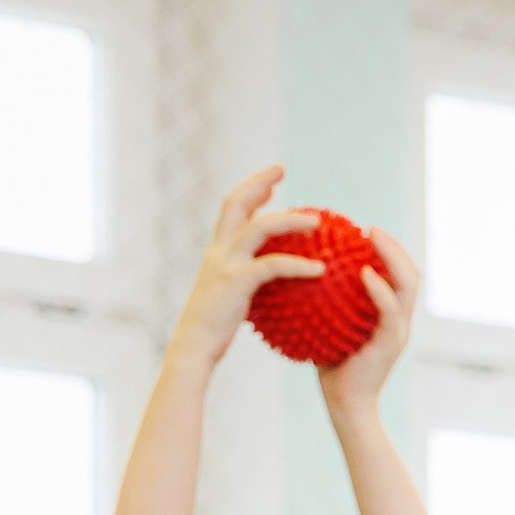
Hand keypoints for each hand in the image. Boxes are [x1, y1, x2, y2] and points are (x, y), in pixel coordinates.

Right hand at [169, 166, 322, 365]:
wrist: (194, 346)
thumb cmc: (213, 330)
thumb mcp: (229, 299)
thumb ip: (247, 284)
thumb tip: (273, 287)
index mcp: (217, 250)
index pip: (232, 209)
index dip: (251, 190)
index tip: (272, 182)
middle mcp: (219, 249)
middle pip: (237, 202)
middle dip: (259, 181)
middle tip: (282, 169)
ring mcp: (226, 263)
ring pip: (260, 228)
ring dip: (290, 220)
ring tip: (318, 222)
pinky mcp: (237, 282)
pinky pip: (273, 266)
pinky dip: (298, 265)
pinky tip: (321, 270)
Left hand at [320, 222, 416, 412]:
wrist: (345, 405)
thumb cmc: (331, 368)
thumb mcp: (328, 327)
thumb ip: (326, 302)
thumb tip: (301, 269)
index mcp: (388, 316)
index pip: (398, 276)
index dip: (389, 251)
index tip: (365, 232)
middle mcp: (399, 321)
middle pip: (411, 274)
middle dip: (395, 246)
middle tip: (371, 228)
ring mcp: (398, 332)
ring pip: (408, 286)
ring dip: (393, 257)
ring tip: (372, 238)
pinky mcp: (391, 344)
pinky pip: (389, 310)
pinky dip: (380, 289)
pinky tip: (364, 272)